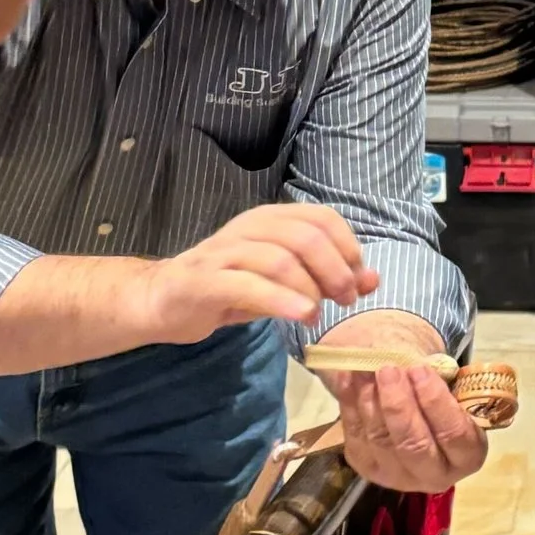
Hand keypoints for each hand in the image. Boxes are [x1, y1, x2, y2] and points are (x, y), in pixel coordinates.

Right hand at [132, 205, 376, 345]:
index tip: (359, 282)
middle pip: (306, 236)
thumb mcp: (281, 283)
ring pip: (279, 258)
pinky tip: (301, 315)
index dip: (349, 248)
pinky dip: (281, 299)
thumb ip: (323, 279)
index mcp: (269, 220)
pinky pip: (248, 284)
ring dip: (310, 288)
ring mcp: (224, 252)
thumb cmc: (226, 288)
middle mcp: (248, 228)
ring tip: (318, 314)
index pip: (322, 218)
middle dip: (335, 269)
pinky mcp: (205, 281)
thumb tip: (372, 280)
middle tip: (345, 300)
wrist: (162, 300)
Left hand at [308, 324, 489, 494]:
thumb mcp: (449, 386)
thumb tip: (407, 365)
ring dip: (370, 399)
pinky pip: (356, 436)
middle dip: (398, 405)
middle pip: (413, 445)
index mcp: (467, 456)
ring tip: (365, 368)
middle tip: (388, 370)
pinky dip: (349, 403)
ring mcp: (398, 476)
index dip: (435, 401)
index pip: (454, 434)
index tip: (419, 369)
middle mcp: (435, 475)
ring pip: (380, 440)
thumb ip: (435, 381)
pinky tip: (349, 377)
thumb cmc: (438, 395)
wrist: (412, 407)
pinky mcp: (367, 468)